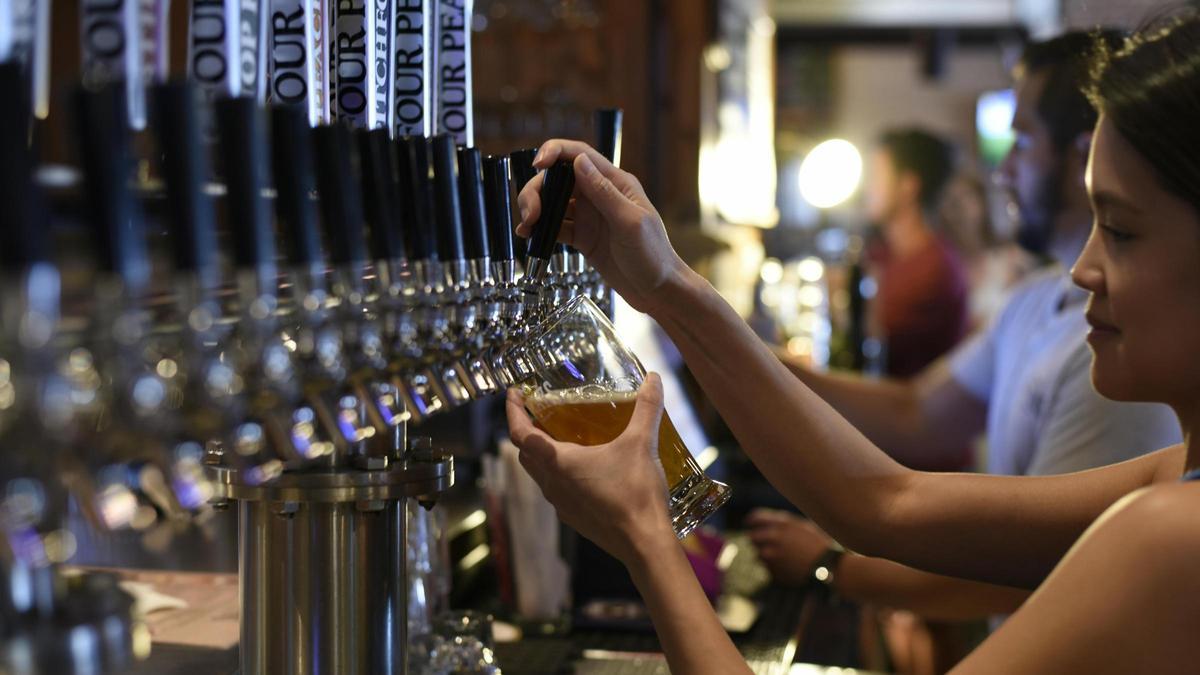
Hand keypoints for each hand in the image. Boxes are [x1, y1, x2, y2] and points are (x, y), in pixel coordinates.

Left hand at [505, 374, 675, 565]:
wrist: (644, 543)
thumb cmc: (635, 492)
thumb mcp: (642, 444)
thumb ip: (647, 408)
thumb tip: (654, 377)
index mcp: (559, 463)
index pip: (520, 434)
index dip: (513, 412)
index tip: (514, 394)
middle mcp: (552, 484)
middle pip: (525, 454)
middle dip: (526, 431)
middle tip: (538, 413)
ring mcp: (561, 505)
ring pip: (539, 474)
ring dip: (541, 454)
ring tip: (560, 437)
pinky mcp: (574, 518)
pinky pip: (556, 491)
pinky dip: (558, 474)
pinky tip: (583, 469)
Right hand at [515, 140, 690, 314]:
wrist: (659, 291)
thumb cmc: (654, 256)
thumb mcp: (630, 222)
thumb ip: (604, 193)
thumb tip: (579, 162)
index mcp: (615, 183)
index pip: (580, 155)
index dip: (555, 152)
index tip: (537, 163)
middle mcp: (600, 195)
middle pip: (559, 179)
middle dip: (538, 190)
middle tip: (530, 213)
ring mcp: (590, 216)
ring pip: (554, 202)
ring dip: (536, 209)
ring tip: (526, 227)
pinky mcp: (583, 237)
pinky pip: (556, 227)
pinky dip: (540, 229)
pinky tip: (529, 237)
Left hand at [746, 509, 834, 586]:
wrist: (828, 566)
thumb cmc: (818, 544)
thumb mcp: (802, 525)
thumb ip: (781, 522)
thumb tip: (764, 522)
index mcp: (780, 524)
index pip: (754, 518)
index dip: (751, 521)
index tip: (750, 524)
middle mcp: (773, 538)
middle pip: (752, 537)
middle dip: (758, 540)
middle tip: (768, 543)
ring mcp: (772, 556)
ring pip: (759, 554)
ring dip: (767, 555)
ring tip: (785, 557)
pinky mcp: (774, 572)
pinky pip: (768, 568)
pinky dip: (774, 567)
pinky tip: (789, 567)